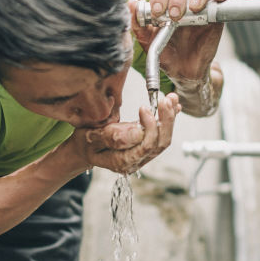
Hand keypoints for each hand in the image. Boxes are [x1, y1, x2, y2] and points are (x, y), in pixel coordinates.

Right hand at [66, 93, 181, 174]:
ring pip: (163, 139)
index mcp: (122, 161)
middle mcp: (136, 161)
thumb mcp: (91, 137)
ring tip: (171, 99)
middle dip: (166, 121)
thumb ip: (112, 136)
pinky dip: (168, 119)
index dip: (149, 127)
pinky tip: (175, 106)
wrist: (85, 148)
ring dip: (169, 118)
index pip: (145, 146)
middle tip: (166, 100)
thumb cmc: (86, 142)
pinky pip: (161, 134)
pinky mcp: (146, 145)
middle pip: (159, 143)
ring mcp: (142, 155)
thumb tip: (136, 132)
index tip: (144, 107)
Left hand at [129, 0, 231, 81]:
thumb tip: (131, 2)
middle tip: (174, 15)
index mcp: (165, 2)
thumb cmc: (165, 54)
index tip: (157, 13)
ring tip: (194, 8)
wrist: (182, 72)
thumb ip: (137, 23)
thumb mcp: (147, 41)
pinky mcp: (216, 14)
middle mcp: (184, 0)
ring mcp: (202, 6)